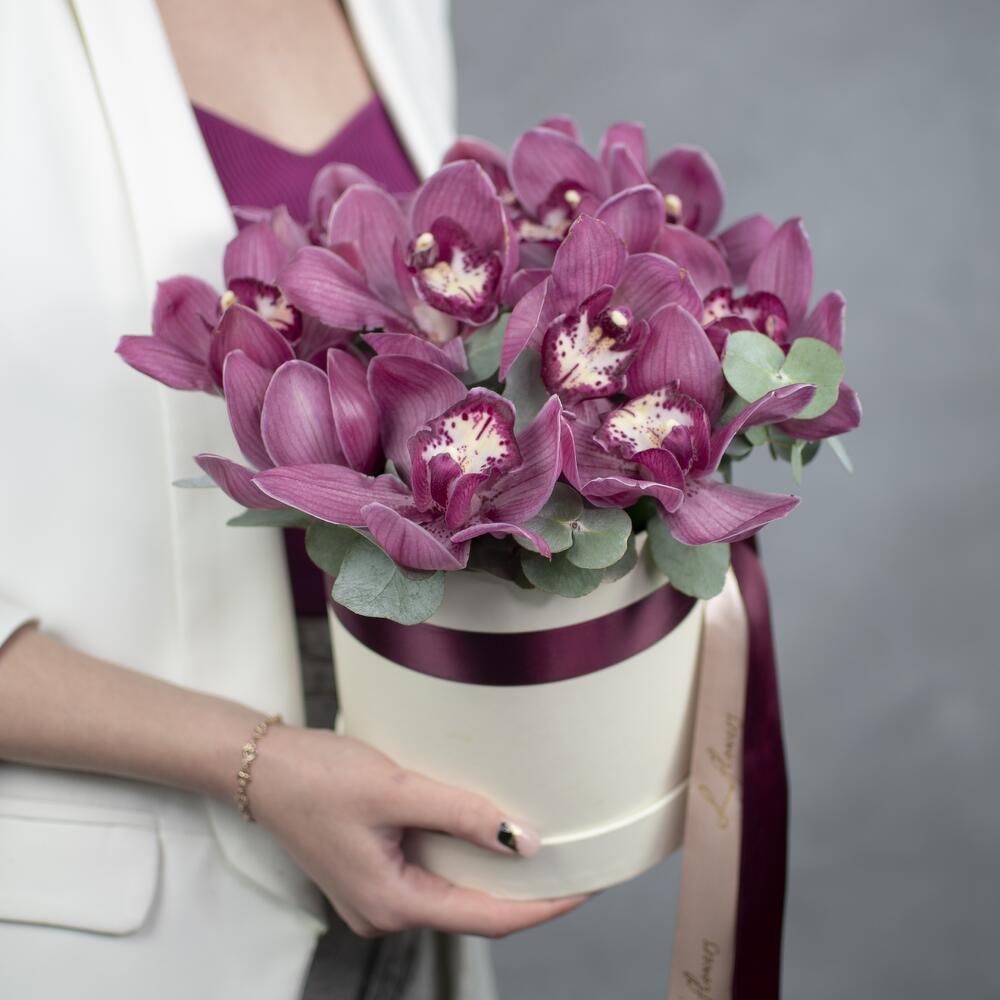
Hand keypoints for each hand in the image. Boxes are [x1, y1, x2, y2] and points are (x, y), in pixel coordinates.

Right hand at [251, 726, 589, 937]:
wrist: (261, 769)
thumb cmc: (317, 776)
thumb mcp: (397, 790)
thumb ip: (460, 815)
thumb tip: (521, 841)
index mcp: (392, 903)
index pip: (486, 917)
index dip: (541, 906)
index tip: (585, 888)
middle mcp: (385, 912)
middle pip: (473, 911)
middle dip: (525, 894)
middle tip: (574, 866)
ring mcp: (376, 896)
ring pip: (453, 893)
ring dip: (494, 876)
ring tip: (541, 852)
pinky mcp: (372, 874)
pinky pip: (432, 877)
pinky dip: (463, 861)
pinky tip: (485, 837)